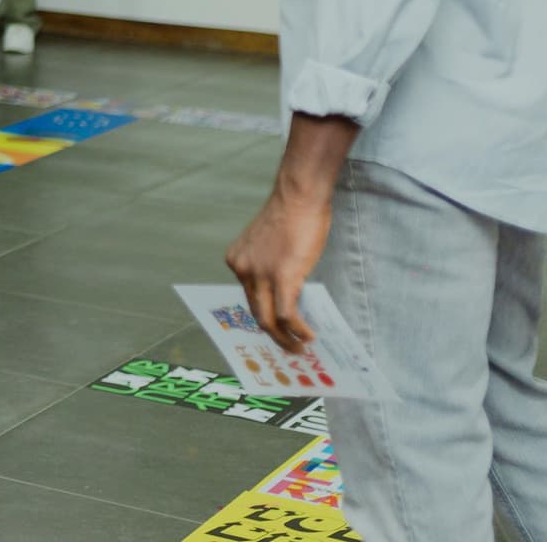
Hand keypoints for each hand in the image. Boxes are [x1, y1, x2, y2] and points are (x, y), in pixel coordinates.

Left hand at [226, 183, 330, 353]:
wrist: (299, 197)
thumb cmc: (291, 215)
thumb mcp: (270, 245)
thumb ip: (270, 267)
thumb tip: (286, 295)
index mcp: (236, 261)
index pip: (249, 298)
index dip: (264, 318)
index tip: (276, 332)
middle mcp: (242, 269)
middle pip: (255, 313)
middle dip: (273, 336)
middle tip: (289, 349)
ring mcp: (260, 274)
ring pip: (268, 320)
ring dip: (285, 340)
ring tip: (300, 350)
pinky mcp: (282, 277)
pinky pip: (287, 314)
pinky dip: (298, 330)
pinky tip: (309, 337)